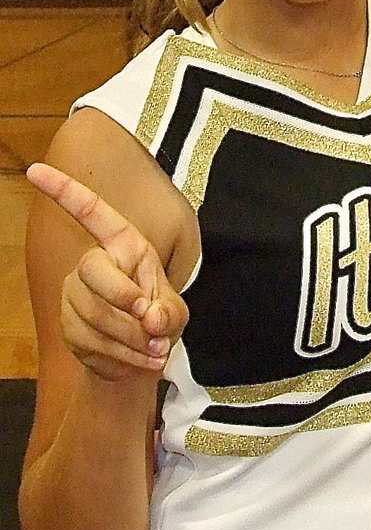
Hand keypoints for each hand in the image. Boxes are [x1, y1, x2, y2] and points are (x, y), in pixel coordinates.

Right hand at [26, 163, 187, 380]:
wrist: (141, 356)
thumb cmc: (160, 320)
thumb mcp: (176, 312)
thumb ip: (169, 313)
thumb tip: (149, 318)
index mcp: (124, 245)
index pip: (92, 212)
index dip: (64, 191)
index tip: (35, 169)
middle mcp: (93, 263)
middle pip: (94, 272)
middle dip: (126, 301)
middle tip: (153, 323)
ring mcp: (74, 293)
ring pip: (93, 312)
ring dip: (131, 338)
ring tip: (157, 349)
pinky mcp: (67, 323)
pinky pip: (89, 340)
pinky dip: (123, 356)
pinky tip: (142, 359)